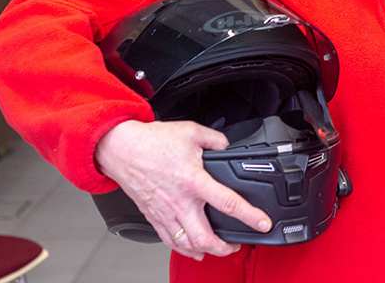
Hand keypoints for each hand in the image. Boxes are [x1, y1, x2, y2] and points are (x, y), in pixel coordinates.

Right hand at [94, 120, 271, 259]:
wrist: (121, 149)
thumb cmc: (152, 142)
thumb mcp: (192, 131)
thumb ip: (216, 140)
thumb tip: (228, 147)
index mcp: (194, 180)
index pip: (228, 203)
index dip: (250, 216)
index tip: (263, 224)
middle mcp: (180, 202)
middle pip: (206, 237)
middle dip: (225, 248)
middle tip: (238, 245)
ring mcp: (165, 212)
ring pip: (187, 244)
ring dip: (206, 251)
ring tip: (218, 250)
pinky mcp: (153, 216)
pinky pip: (169, 240)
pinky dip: (183, 249)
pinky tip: (192, 249)